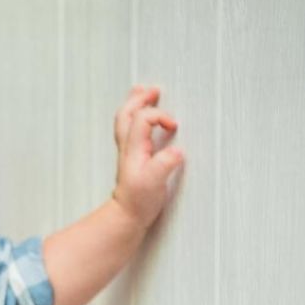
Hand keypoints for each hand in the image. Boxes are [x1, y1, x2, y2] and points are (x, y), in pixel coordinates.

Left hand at [111, 85, 184, 230]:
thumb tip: (178, 150)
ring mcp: (129, 150)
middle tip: (154, 89)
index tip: (174, 125)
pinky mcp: (133, 157)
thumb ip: (166, 163)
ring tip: (144, 92)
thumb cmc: (138, 200)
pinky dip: (137, 116)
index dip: (160, 116)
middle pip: (128, 113)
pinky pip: (130, 129)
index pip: (143, 118)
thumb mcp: (155, 181)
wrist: (126, 214)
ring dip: (135, 103)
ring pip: (126, 119)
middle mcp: (129, 146)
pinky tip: (145, 118)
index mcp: (134, 148)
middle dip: (140, 98)